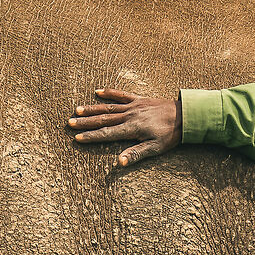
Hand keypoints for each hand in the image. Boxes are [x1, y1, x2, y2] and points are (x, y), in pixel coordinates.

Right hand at [66, 88, 180, 168]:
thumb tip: (118, 163)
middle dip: (85, 122)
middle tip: (69, 123)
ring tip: (77, 110)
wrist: (185, 115)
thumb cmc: (170, 134)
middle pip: (103, 120)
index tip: (77, 138)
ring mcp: (133, 106)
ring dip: (92, 109)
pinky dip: (109, 93)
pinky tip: (98, 92)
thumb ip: (136, 154)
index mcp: (131, 129)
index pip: (106, 134)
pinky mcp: (139, 100)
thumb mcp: (155, 148)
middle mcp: (129, 116)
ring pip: (108, 108)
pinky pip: (121, 95)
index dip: (91, 136)